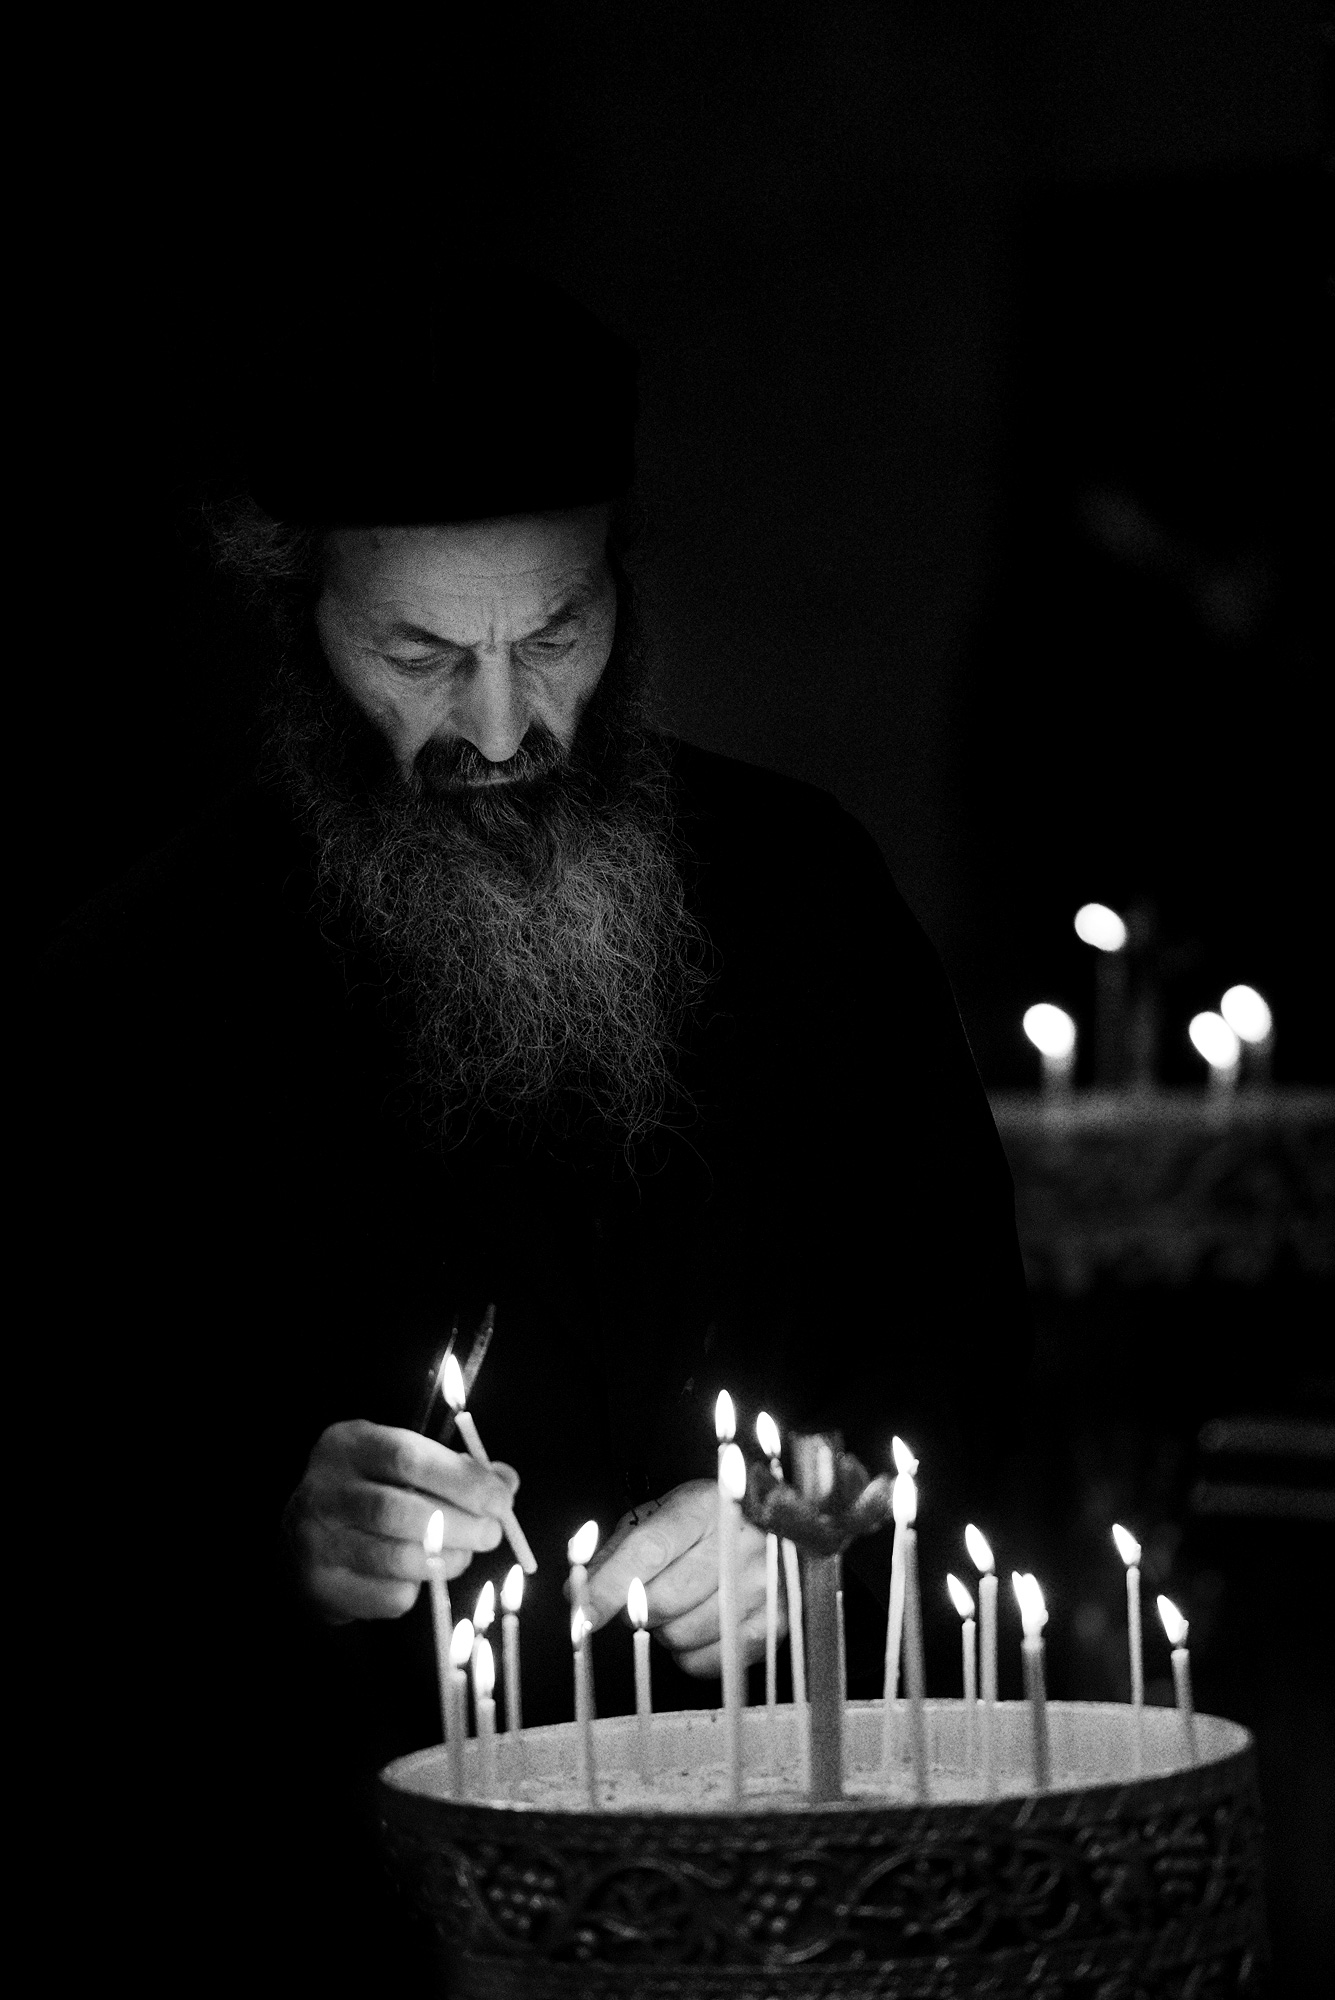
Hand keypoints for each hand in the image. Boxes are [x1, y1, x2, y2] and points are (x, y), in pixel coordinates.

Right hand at [285, 1419, 519, 1624]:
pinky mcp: (319, 1587)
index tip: (501, 1500)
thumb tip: (506, 1482)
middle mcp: (323, 1490)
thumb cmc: (371, 1489)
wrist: (302, 1535)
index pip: (408, 1458)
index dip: (462, 1480)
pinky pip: (388, 1596)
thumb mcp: (404, 1462)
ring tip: (463, 1554)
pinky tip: (416, 1574)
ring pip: (397, 1559)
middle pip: (402, 1512)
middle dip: (461, 1526)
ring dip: (446, 1560)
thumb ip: (456, 1468)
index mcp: (348, 1445)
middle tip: (492, 1534)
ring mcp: (314, 1541)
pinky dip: (417, 1588)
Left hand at [583, 1479, 781, 1677]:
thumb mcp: (660, 1517)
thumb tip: (575, 1593)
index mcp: (704, 1506)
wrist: (773, 1527)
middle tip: (643, 1596)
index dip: (610, 1586)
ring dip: (664, 1631)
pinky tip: (697, 1625)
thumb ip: (615, 1552)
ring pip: (682, 1635)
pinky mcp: (774, 1624)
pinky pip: (708, 1662)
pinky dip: (688, 1653)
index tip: (581, 1615)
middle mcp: (739, 1542)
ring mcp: (762, 1585)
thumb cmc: (705, 1522)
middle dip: (637, 1609)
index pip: (648, 1551)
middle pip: (663, 1600)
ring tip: (679, 1604)